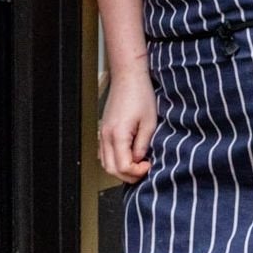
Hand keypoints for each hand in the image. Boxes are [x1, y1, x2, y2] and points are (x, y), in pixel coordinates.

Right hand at [99, 65, 157, 183]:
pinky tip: (127, 156)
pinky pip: (104, 153)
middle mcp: (106, 136)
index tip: (149, 165)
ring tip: (137, 164)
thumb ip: (143, 144)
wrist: (128, 77)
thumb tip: (139, 160)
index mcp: (118, 135)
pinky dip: (114, 160)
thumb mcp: (149, 122)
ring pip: (106, 163)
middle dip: (129, 175)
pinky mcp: (104, 129)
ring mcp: (102, 133)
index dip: (137, 172)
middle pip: (111, 169)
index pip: (123, 167)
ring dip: (120, 169)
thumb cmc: (140, 95)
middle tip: (144, 169)